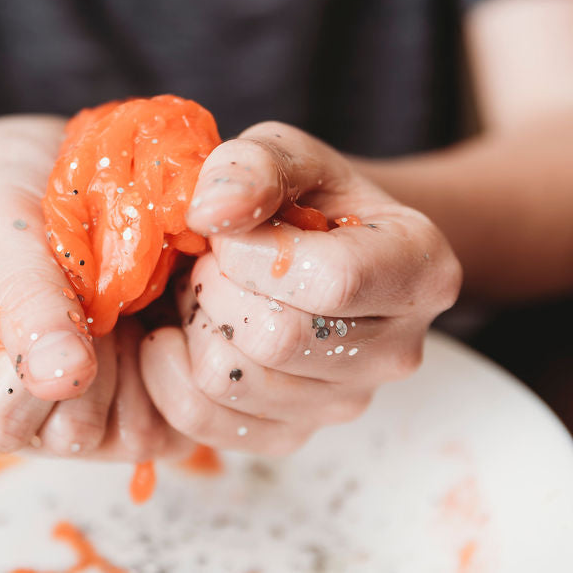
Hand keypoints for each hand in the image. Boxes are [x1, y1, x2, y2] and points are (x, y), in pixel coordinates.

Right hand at [0, 117, 184, 459]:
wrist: (53, 176)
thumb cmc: (7, 198)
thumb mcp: (1, 231)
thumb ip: (25, 302)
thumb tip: (62, 379)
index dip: (41, 365)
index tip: (58, 292)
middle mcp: (8, 418)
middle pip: (71, 432)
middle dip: (99, 350)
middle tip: (94, 280)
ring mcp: (74, 420)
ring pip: (131, 433)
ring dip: (142, 351)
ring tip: (124, 291)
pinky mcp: (133, 411)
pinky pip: (176, 420)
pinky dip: (180, 360)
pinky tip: (156, 308)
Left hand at [140, 122, 461, 454]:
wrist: (304, 250)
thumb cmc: (300, 197)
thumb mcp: (284, 154)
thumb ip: (254, 165)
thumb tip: (211, 210)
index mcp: (421, 271)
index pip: (332, 282)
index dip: (253, 253)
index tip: (229, 231)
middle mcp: (397, 351)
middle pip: (278, 341)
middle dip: (217, 288)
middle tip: (211, 261)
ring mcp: (345, 403)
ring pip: (232, 382)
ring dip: (194, 325)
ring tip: (208, 292)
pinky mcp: (291, 435)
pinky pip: (204, 419)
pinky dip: (170, 371)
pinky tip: (184, 330)